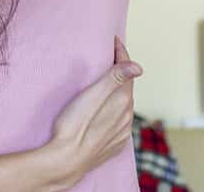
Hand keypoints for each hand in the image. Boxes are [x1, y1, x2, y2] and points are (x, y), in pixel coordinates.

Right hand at [43, 36, 142, 188]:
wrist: (65, 161)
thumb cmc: (73, 126)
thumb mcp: (91, 96)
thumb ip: (115, 78)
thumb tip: (138, 66)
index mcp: (122, 101)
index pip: (126, 70)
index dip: (121, 53)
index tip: (114, 41)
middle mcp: (126, 117)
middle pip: (127, 87)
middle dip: (120, 71)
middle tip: (109, 58)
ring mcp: (121, 133)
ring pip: (124, 106)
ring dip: (118, 92)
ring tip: (107, 83)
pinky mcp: (114, 145)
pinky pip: (120, 123)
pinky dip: (115, 111)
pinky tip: (106, 111)